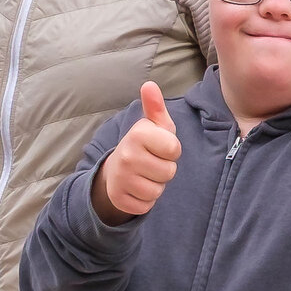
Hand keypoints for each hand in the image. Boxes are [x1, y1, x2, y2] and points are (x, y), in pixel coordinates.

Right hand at [94, 82, 181, 225]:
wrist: (115, 170)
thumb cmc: (144, 145)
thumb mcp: (153, 126)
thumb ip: (155, 107)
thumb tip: (149, 84)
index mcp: (138, 134)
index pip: (175, 150)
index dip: (171, 150)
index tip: (159, 147)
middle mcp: (126, 155)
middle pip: (169, 172)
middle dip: (164, 169)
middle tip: (151, 162)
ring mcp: (121, 178)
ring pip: (158, 191)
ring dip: (155, 185)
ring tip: (144, 174)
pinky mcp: (119, 199)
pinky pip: (147, 205)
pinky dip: (145, 200)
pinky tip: (137, 188)